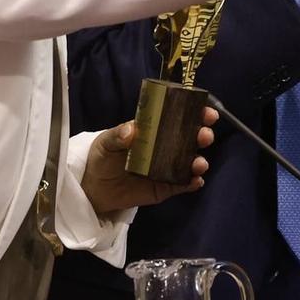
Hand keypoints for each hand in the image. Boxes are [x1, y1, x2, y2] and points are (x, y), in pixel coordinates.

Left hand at [80, 108, 217, 213]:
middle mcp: (166, 147)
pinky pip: (183, 185)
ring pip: (190, 163)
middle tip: (204, 136)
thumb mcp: (105, 143)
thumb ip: (117, 135)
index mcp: (155, 130)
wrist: (93, 188)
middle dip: (202, 135)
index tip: (206, 112)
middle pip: (190, 139)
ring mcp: (167, 168)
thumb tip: (131, 129)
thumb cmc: (102, 158)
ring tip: (199, 164)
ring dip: (199, 161)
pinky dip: (192, 183)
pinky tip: (195, 181)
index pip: (179, 118)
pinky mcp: (165, 188)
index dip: (195, 113)